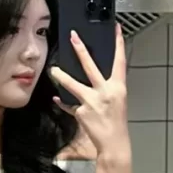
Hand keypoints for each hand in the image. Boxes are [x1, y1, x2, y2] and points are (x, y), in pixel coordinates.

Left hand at [51, 26, 130, 165]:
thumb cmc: (117, 123)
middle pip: (90, 67)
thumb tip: (94, 79)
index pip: (120, 62)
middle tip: (73, 37)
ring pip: (73, 85)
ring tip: (52, 69)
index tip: (116, 29)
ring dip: (61, 76)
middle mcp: (105, 92)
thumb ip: (106, 89)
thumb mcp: (117, 102)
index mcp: (118, 88)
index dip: (119, 44)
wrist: (114, 143)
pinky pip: (69, 106)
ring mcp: (92, 102)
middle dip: (81, 50)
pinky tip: (56, 98)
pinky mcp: (81, 112)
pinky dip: (63, 102)